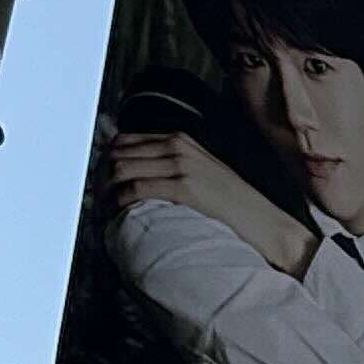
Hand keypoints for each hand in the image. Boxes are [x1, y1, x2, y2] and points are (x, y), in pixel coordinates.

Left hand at [108, 130, 314, 277]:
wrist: (266, 224)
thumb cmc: (234, 207)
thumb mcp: (203, 173)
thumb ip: (172, 166)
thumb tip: (137, 177)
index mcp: (181, 139)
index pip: (123, 140)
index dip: (104, 163)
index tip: (100, 187)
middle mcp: (178, 146)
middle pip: (116, 153)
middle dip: (99, 178)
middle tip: (97, 203)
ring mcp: (182, 165)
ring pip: (121, 169)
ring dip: (105, 192)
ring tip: (104, 213)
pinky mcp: (185, 187)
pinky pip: (136, 189)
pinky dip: (119, 203)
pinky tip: (117, 217)